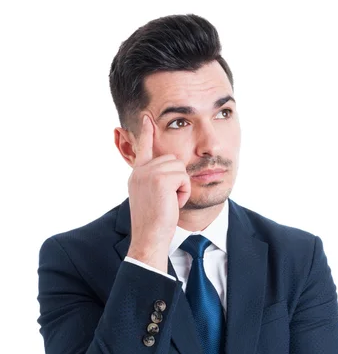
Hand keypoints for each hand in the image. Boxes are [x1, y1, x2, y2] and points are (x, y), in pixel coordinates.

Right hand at [128, 114, 190, 256]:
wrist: (149, 237)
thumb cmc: (154, 223)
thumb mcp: (152, 197)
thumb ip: (156, 180)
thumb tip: (172, 167)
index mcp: (137, 174)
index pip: (142, 147)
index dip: (146, 132)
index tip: (147, 116)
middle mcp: (140, 171)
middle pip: (172, 159)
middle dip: (177, 180)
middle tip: (168, 200)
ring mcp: (148, 173)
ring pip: (179, 168)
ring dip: (181, 187)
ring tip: (169, 202)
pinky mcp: (160, 179)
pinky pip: (183, 177)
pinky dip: (183, 192)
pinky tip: (173, 203)